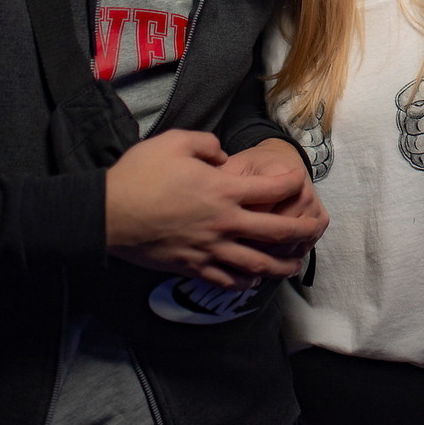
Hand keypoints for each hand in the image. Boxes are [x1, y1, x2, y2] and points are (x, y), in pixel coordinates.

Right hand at [104, 130, 322, 286]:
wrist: (106, 214)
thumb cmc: (140, 175)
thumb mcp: (176, 142)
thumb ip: (208, 146)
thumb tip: (224, 158)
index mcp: (224, 190)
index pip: (274, 187)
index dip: (292, 182)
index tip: (299, 180)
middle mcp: (224, 222)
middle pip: (277, 232)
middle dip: (303, 231)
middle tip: (317, 230)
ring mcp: (209, 248)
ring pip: (257, 264)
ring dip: (281, 265)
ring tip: (295, 264)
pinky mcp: (192, 266)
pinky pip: (226, 279)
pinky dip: (245, 281)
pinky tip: (253, 280)